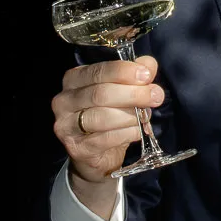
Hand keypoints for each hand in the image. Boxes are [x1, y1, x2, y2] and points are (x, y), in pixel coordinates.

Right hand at [52, 56, 163, 200]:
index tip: (147, 75)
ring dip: (131, 116)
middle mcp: (64, 100)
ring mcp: (66, 125)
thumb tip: (149, 65)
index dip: (123, 72)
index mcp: (74, 79)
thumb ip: (134, 76)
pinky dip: (127, 133)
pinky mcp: (76, 148)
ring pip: (102, 117)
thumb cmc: (110, 116)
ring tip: (146, 116)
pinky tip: (138, 131)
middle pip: (100, 94)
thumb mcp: (123, 92)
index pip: (97, 71)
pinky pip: (105, 139)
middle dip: (132, 94)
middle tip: (156, 96)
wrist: (99, 155)